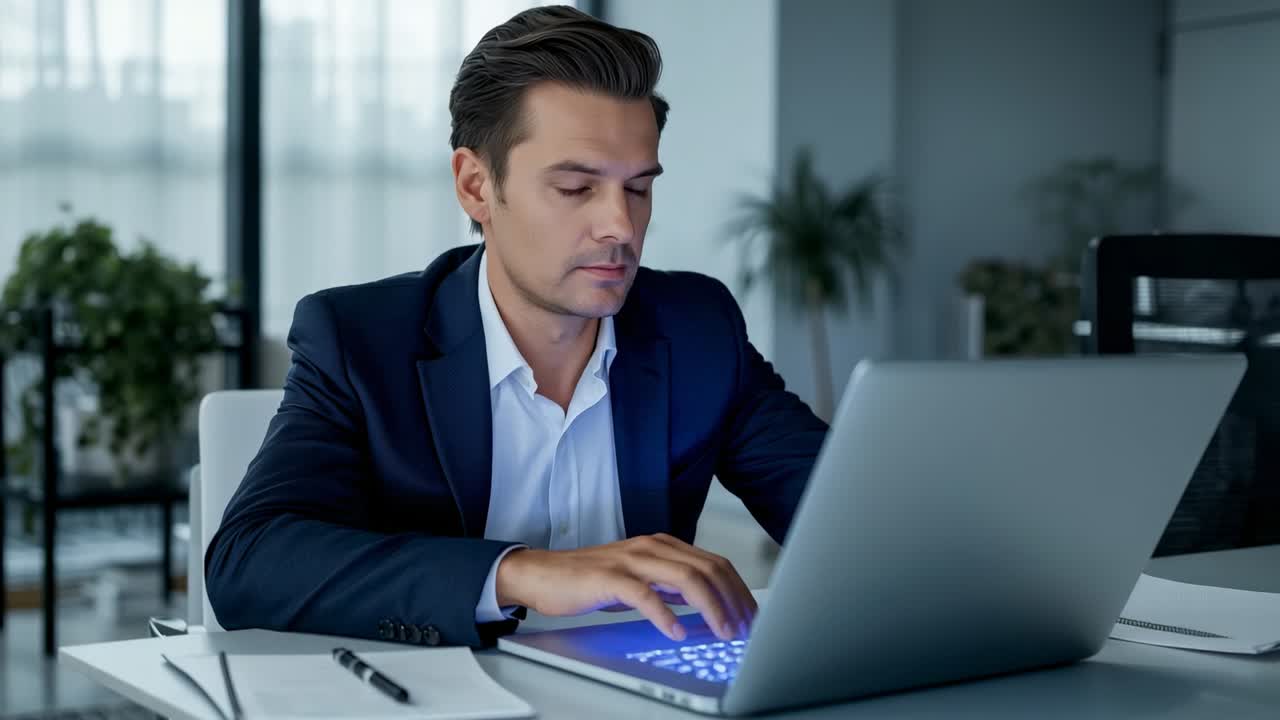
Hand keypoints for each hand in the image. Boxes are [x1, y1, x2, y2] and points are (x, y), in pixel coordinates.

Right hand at [495, 534, 756, 641]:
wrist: (545, 574)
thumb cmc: (591, 579)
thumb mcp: (641, 579)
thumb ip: (672, 587)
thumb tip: (708, 605)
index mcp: (663, 545)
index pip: (714, 563)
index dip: (738, 590)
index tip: (752, 616)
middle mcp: (652, 547)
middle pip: (707, 569)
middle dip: (733, 600)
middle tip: (745, 629)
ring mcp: (632, 560)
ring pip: (685, 578)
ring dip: (710, 608)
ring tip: (722, 632)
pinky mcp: (610, 577)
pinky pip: (645, 595)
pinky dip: (665, 614)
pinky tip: (677, 632)